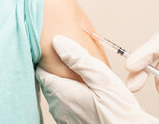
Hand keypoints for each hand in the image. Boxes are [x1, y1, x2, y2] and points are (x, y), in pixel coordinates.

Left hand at [36, 35, 158, 123]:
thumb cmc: (118, 113)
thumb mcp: (103, 80)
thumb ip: (79, 59)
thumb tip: (58, 41)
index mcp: (60, 93)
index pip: (40, 69)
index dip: (47, 57)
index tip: (58, 49)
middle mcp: (57, 107)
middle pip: (48, 80)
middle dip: (55, 69)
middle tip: (73, 59)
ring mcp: (63, 117)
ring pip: (56, 93)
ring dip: (64, 83)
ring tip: (81, 74)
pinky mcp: (71, 123)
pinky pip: (65, 105)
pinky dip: (71, 96)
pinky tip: (86, 92)